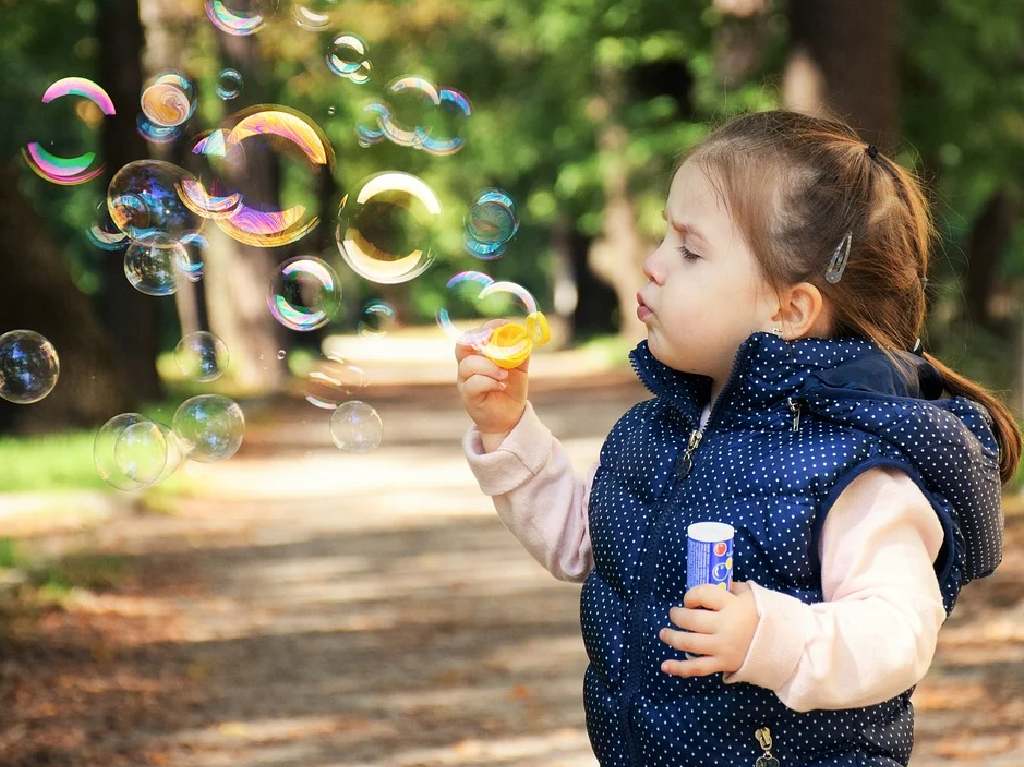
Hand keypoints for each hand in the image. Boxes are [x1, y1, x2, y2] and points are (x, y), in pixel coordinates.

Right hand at [455, 319, 528, 438]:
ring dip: (489, 366)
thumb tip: (523, 335)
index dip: (486, 328)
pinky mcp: (468, 396)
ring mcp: (465, 380)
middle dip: (479, 341)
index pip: (474, 335)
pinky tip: (501, 385)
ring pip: (469, 365)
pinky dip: (489, 382)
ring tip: (504, 374)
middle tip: (494, 343)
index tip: (501, 327)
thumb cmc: (511, 387)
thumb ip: (520, 350)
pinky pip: (473, 384)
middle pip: (462, 345)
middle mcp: (467, 365)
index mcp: (478, 354)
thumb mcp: (520, 366)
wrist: (509, 415)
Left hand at [658, 580, 758, 677]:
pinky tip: (665, 665)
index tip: (690, 600)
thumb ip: (732, 588)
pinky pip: (697, 668)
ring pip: (689, 642)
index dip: (690, 595)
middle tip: (674, 614)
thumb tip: (715, 584)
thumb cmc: (765, 616)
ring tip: (664, 634)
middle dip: (677, 616)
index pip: (702, 594)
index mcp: (733, 605)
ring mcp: (723, 647)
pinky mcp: (723, 664)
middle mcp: (725, 626)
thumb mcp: (752, 595)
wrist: (784, 645)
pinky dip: (679, 668)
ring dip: (672, 638)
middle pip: (691, 620)